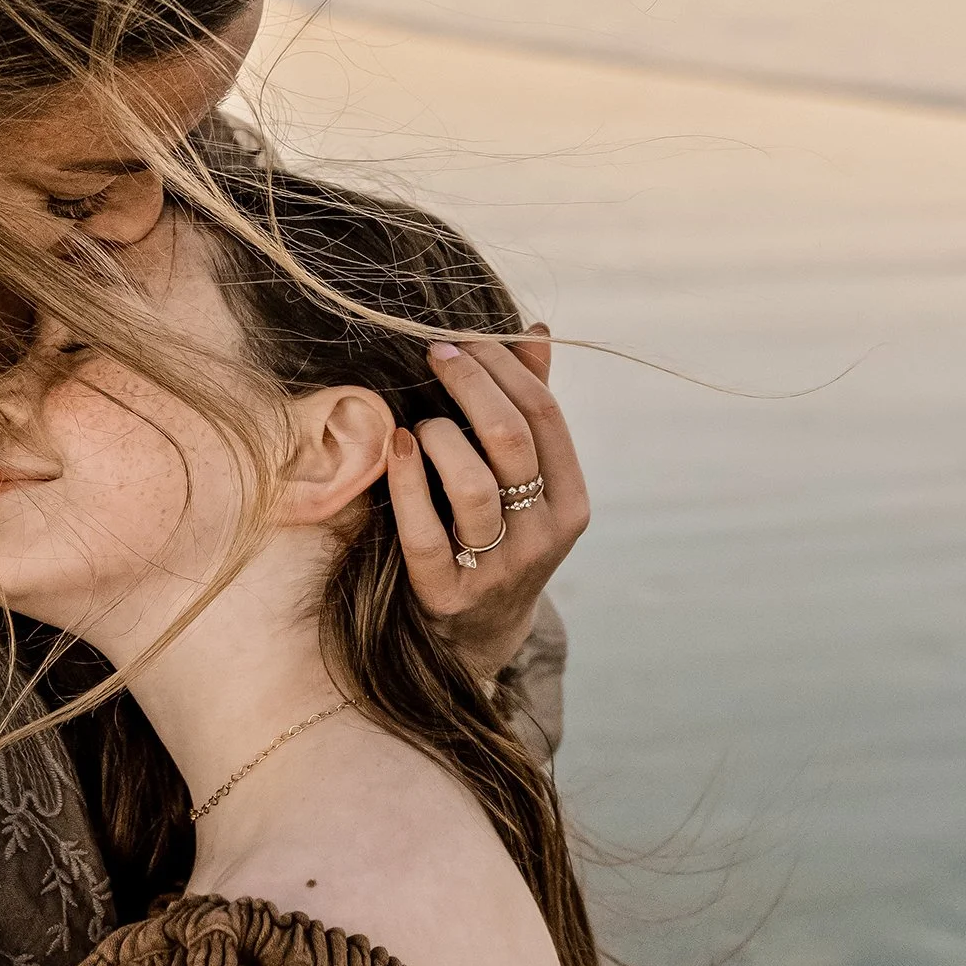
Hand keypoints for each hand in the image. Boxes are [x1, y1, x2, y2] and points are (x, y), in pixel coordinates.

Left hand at [387, 329, 588, 678]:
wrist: (476, 633)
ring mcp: (498, 569)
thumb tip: (536, 332)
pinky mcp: (448, 595)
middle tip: (434, 353)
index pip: (545, 415)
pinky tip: (396, 447)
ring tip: (419, 423)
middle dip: (469, 385)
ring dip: (440, 437)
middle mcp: (542, 535)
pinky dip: (407, 482)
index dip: (503, 366)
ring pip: (473, 485)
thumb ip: (529, 409)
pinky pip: (424, 533)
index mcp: (569, 500)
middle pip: (511, 439)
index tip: (464, 337)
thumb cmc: (498, 533)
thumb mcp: (526, 481)